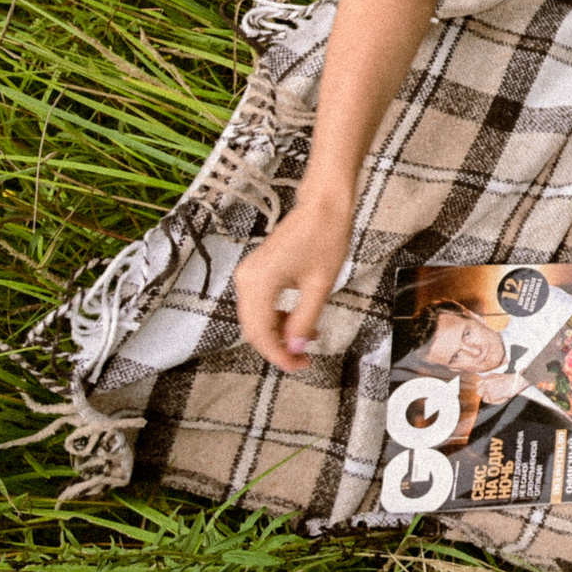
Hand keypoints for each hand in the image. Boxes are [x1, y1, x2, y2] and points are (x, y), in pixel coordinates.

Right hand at [229, 200, 351, 372]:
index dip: (279, 355)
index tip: (299, 366)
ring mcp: (249, 274)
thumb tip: (295, 347)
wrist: (323, 206)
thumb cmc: (325, 236)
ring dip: (278, 333)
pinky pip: (260, 304)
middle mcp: (246, 279)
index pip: (260, 333)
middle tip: (303, 360)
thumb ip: (305, 319)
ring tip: (307, 339)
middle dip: (277, 347)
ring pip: (256, 319)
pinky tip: (298, 322)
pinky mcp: (257, 271)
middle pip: (253, 329)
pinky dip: (277, 317)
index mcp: (259, 282)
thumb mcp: (320, 285)